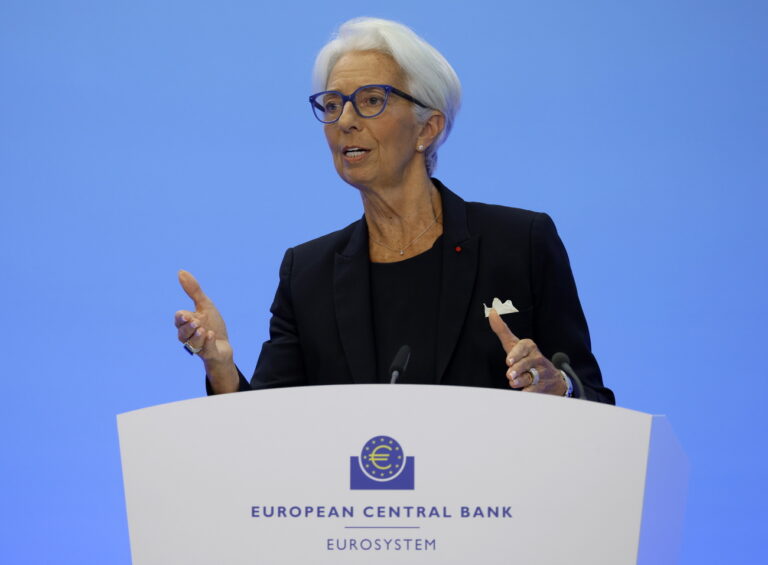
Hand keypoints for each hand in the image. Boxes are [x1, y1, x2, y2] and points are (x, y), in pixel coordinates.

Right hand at [175, 270, 237, 392]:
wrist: (224, 344)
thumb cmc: (213, 324)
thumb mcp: (205, 305)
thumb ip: (193, 290)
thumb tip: (181, 272)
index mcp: (186, 324)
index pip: (179, 318)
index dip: (182, 317)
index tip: (188, 315)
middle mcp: (188, 336)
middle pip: (181, 333)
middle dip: (188, 327)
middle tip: (196, 323)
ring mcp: (197, 347)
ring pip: (191, 343)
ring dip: (197, 336)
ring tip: (204, 330)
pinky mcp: (207, 354)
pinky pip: (205, 350)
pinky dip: (208, 342)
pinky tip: (212, 335)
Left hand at [488, 309, 566, 395]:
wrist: (552, 378)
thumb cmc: (527, 358)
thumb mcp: (515, 344)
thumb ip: (503, 331)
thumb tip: (492, 312)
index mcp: (529, 347)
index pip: (523, 347)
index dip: (516, 354)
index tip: (508, 361)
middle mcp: (537, 358)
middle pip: (526, 363)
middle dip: (518, 369)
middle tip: (510, 374)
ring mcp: (542, 373)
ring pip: (529, 377)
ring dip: (520, 381)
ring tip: (513, 382)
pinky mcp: (543, 387)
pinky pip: (534, 391)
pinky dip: (528, 392)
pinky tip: (525, 392)